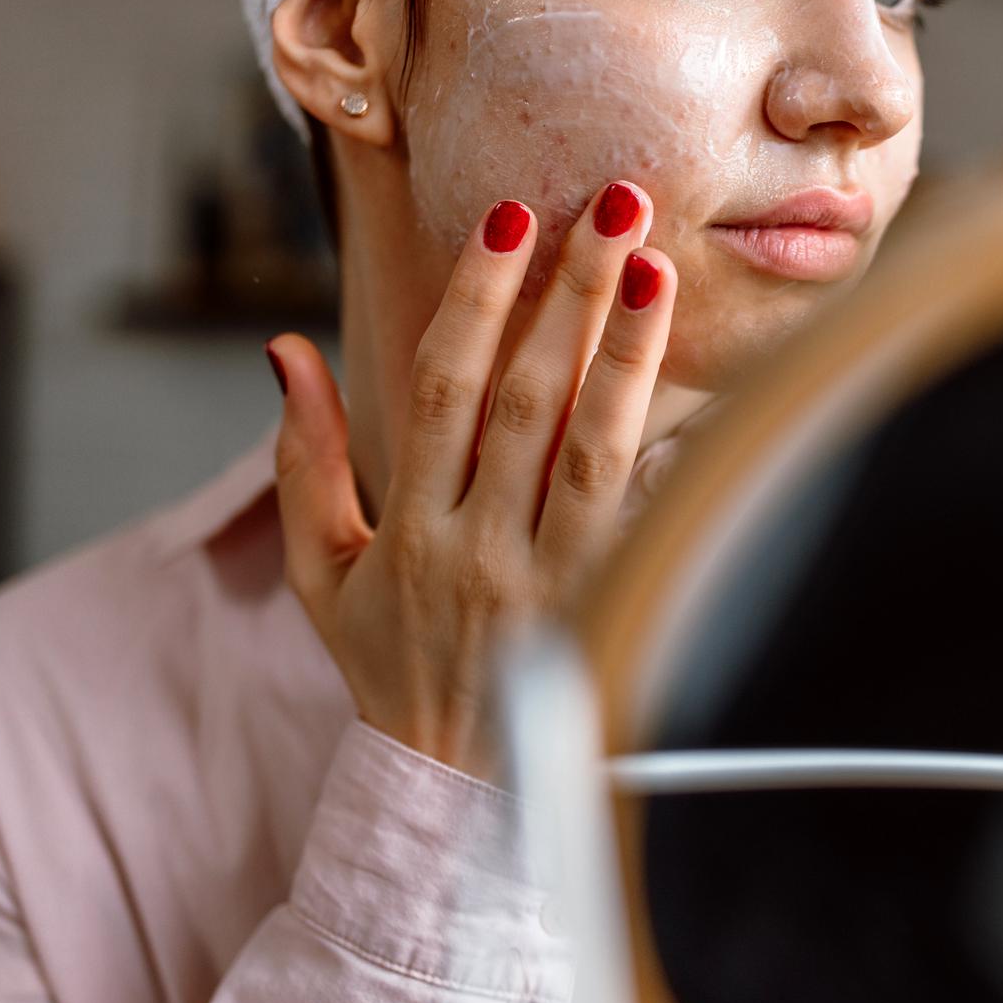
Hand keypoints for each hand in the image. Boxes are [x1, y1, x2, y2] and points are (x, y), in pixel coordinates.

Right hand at [265, 182, 673, 776]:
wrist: (450, 798)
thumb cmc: (388, 667)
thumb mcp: (322, 573)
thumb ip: (304, 460)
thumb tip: (286, 350)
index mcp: (407, 529)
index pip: (442, 390)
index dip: (475, 302)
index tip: (510, 221)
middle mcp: (477, 549)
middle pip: (527, 400)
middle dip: (570, 295)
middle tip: (613, 204)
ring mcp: (548, 585)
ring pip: (593, 450)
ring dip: (627, 352)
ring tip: (658, 268)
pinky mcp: (608, 615)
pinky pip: (649, 525)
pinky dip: (681, 459)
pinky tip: (717, 397)